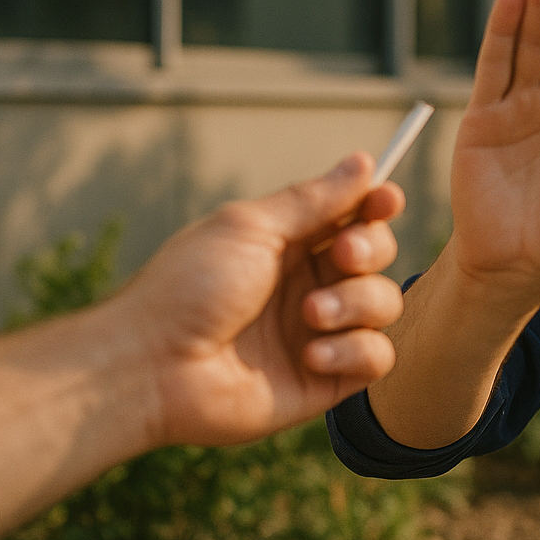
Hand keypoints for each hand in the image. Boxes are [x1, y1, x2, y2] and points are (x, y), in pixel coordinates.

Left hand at [109, 152, 406, 448]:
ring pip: (384, 303)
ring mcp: (320, 332)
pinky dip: (353, 351)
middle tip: (342, 255)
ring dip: (355, 303)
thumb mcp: (251, 228)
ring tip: (310, 314)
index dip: (376, 205)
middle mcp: (310, 284)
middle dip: (370, 249)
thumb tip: (365, 161)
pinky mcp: (327, 379)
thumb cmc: (188, 289)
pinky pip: (377, 357)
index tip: (386, 199)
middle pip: (377, 255)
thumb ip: (315, 199)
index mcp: (290, 244)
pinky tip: (311, 355)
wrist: (152, 367)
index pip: (352, 217)